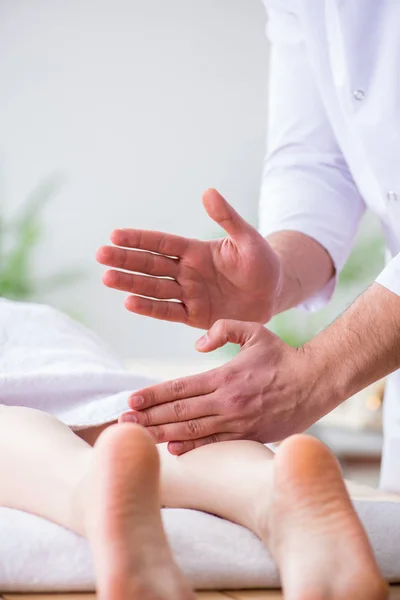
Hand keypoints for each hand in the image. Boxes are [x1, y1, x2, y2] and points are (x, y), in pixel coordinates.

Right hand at [96, 189, 281, 328]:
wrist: (273, 293)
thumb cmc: (261, 262)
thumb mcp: (247, 238)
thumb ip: (228, 219)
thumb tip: (208, 192)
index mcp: (195, 251)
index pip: (161, 243)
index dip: (139, 239)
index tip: (115, 235)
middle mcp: (186, 272)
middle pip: (150, 265)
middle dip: (125, 260)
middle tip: (100, 255)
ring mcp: (188, 294)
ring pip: (154, 288)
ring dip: (130, 283)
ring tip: (107, 278)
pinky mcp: (194, 316)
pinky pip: (168, 312)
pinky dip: (150, 308)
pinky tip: (129, 302)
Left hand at [120, 319, 319, 452]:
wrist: (315, 381)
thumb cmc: (282, 355)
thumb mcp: (254, 330)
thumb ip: (223, 330)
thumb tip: (197, 344)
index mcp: (224, 376)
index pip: (179, 387)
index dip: (153, 395)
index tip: (131, 400)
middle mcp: (226, 400)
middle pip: (179, 411)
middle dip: (148, 417)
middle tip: (123, 422)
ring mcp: (238, 421)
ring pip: (192, 431)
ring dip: (162, 434)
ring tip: (139, 437)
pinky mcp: (250, 435)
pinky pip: (216, 444)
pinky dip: (193, 448)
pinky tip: (172, 450)